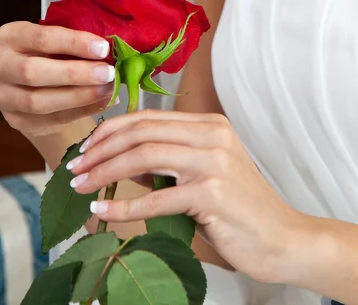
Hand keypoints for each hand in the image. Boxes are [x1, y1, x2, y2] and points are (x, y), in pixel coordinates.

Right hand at [0, 21, 117, 137]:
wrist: (38, 87)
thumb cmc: (52, 57)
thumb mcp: (58, 43)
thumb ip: (77, 45)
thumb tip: (112, 49)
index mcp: (9, 36)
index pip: (40, 37)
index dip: (73, 43)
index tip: (103, 48)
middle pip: (33, 71)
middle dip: (75, 73)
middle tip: (108, 73)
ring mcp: (2, 96)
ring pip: (39, 101)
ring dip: (79, 96)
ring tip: (108, 90)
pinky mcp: (14, 120)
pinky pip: (50, 119)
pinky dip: (81, 111)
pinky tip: (102, 102)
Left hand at [68, 110, 308, 283]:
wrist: (282, 239)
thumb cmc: (239, 210)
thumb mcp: (204, 174)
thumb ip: (169, 163)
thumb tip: (121, 162)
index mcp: (209, 125)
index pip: (147, 118)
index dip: (109, 131)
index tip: (85, 150)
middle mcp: (212, 135)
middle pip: (141, 131)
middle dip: (100, 149)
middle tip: (75, 168)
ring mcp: (214, 162)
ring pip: (144, 156)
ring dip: (104, 171)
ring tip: (80, 186)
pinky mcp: (213, 193)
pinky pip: (156, 198)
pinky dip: (123, 206)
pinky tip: (101, 212)